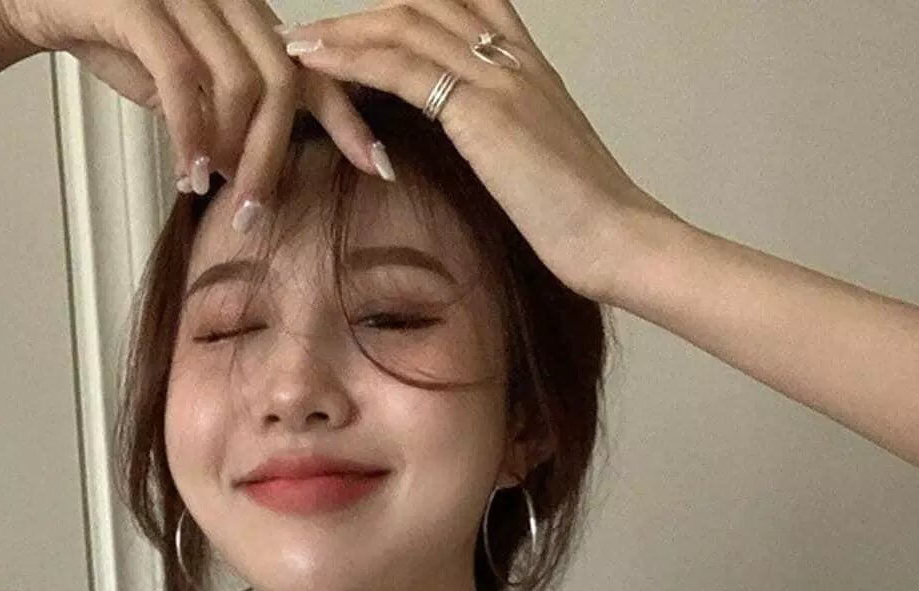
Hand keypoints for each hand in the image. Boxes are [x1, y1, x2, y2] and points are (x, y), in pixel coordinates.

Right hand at [0, 0, 383, 192]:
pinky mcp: (139, 3)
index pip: (312, 66)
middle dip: (274, 157)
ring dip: (233, 152)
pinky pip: (180, 76)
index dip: (347, 117)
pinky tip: (188, 170)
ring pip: (239, 82)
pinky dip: (189, 131)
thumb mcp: (181, 80)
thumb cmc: (112, 35)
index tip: (378, 166)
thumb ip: (221, 114)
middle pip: (281, 83)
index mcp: (244, 14)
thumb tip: (245, 173)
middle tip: (256, 214)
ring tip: (215, 195)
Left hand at [280, 0, 685, 305]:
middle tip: (317, 31)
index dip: (411, 9)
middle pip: (427, 4)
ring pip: (407, 26)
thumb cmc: (589, 226)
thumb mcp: (544, 173)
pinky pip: (402, 66)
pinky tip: (316, 64)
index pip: (468, 6)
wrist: (618, 239)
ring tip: (300, 43)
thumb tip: (494, 169)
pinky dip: (353, 58)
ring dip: (346, 30)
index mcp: (532, 71)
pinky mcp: (480, 111)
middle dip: (367, 14)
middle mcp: (513, 60)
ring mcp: (498, 79)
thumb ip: (515, 152)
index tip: (367, 23)